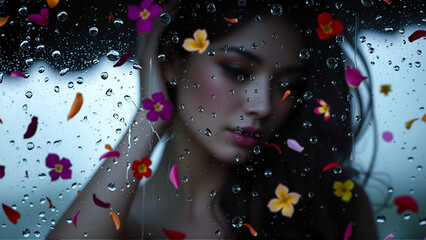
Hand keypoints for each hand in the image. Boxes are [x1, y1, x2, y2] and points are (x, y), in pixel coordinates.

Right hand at [136, 1, 178, 131]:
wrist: (156, 116)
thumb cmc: (166, 102)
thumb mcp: (173, 78)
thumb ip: (175, 65)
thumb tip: (186, 58)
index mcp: (150, 57)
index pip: (155, 31)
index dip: (163, 18)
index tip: (176, 8)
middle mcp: (145, 53)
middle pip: (150, 23)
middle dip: (162, 10)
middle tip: (175, 0)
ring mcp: (145, 55)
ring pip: (152, 25)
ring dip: (164, 11)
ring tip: (176, 1)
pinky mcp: (148, 58)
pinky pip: (155, 33)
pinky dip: (163, 20)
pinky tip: (173, 12)